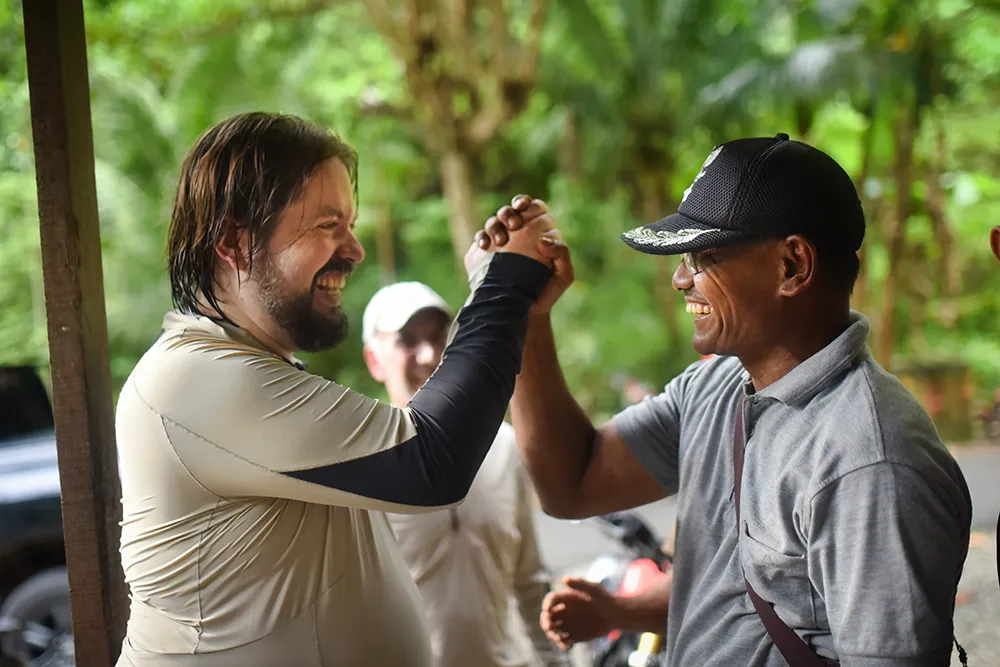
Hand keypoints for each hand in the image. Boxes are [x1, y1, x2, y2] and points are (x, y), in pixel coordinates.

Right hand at [475, 195, 573, 313]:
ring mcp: (500, 242)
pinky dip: (481, 238)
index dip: (526, 202)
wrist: (524, 311)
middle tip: (514, 225)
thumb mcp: (563, 275)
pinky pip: (480, 238)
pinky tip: (485, 247)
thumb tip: (544, 240)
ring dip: (494, 225)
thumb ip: (562, 254)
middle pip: (509, 211)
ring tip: (499, 241)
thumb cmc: (547, 291)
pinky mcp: (486, 253)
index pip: (532, 207)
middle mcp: (517, 233)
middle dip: (508, 213)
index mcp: (537, 232)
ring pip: (493, 222)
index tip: (523, 207)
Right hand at [540, 577, 621, 650]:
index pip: (551, 600)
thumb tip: (565, 579)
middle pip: (547, 616)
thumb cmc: (606, 599)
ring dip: (553, 634)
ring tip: (561, 638)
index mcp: (567, 598)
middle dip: (545, 621)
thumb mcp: (594, 589)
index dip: (546, 604)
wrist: (616, 615)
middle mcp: (564, 611)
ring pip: (553, 630)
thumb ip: (580, 583)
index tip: (548, 609)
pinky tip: (569, 645)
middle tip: (549, 627)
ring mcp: (568, 624)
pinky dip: (563, 644)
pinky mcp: (573, 635)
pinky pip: (563, 641)